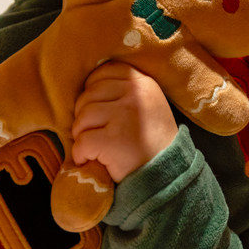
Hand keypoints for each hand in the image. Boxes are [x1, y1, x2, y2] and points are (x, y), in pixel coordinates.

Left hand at [71, 61, 178, 181]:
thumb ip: (125, 90)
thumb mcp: (147, 105)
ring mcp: (125, 116)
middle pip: (88, 95)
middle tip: (95, 134)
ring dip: (81, 136)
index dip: (93, 90)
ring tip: (94, 148)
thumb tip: (86, 88)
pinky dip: (80, 155)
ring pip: (82, 117)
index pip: (104, 72)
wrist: (167, 176)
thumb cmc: (151, 142)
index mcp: (143, 83)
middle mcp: (136, 94)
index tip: (99, 111)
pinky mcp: (114, 139)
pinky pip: (81, 141)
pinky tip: (90, 160)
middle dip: (84, 117)